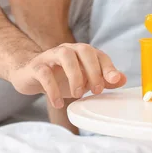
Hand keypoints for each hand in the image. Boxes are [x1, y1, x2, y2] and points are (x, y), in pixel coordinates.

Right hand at [8, 43, 126, 108]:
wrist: (28, 75)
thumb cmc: (59, 77)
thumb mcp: (83, 80)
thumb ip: (102, 79)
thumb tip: (122, 79)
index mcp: (80, 53)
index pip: (98, 54)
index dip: (108, 67)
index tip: (114, 81)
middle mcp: (67, 50)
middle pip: (83, 49)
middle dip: (93, 70)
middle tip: (96, 90)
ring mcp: (50, 56)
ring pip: (64, 55)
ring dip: (75, 75)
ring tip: (77, 94)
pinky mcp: (36, 67)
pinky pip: (44, 73)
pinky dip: (52, 89)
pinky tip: (57, 103)